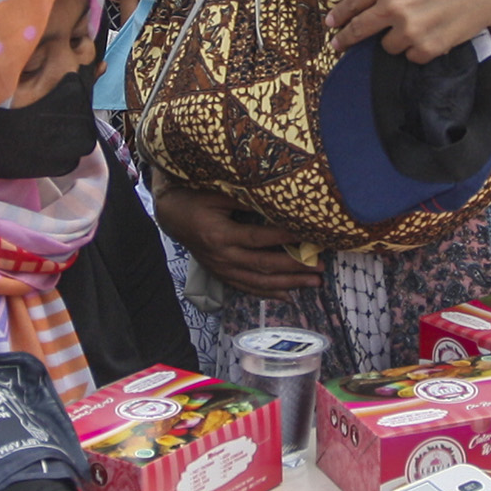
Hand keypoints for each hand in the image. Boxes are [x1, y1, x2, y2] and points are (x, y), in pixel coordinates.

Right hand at [155, 185, 317, 299]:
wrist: (171, 216)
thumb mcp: (216, 193)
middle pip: (263, 265)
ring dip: (288, 284)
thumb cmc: (194, 199)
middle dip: (294, 267)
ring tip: (313, 282)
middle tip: (320, 266)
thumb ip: (244, 198)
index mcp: (220, 235)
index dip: (283, 239)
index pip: (258, 238)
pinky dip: (269, 293)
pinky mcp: (222, 275)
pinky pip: (248, 288)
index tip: (308, 236)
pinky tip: (289, 296)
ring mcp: (222, 269)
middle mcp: (222, 257)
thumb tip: (277, 200)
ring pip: (259, 282)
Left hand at [325, 0, 490, 60]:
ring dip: (393, 39)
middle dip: (346, 39)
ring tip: (409, 27)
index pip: (353, 4)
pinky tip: (426, 36)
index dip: (339, 15)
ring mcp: (411, 31)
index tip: (330, 23)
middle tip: (337, 45)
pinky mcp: (429, 48)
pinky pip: (411, 57)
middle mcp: (395, 9)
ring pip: (388, 46)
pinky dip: (415, 50)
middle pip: (360, 31)